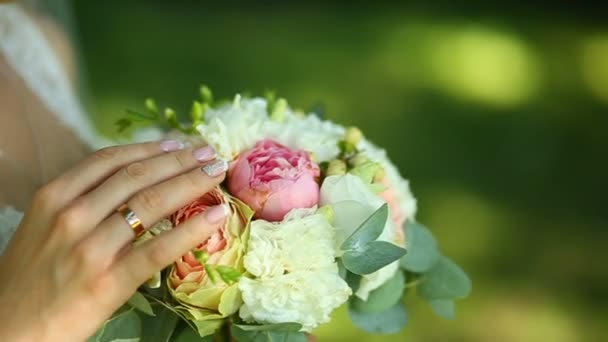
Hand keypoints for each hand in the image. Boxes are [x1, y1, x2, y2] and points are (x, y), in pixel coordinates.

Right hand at [0, 141, 227, 341]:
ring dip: (191, 183)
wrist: (10, 330)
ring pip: (151, 203)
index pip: (111, 160)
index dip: (151, 148)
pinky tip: (216, 216)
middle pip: (137, 176)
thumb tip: (132, 180)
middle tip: (209, 152)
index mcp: (54, 196)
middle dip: (179, 160)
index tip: (179, 142)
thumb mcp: (43, 225)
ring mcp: (91, 247)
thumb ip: (81, 201)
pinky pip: (158, 248)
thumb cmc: (30, 278)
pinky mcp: (109, 280)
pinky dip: (192, 229)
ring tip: (216, 172)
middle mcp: (72, 214)